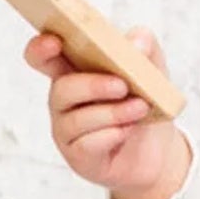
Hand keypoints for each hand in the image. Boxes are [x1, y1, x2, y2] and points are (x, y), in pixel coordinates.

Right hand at [24, 27, 189, 198]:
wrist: (158, 149)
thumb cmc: (145, 102)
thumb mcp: (152, 69)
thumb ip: (144, 47)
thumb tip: (137, 42)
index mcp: (73, 70)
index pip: (43, 57)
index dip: (40, 48)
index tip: (54, 42)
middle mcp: (64, 100)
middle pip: (61, 88)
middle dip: (92, 85)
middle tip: (123, 86)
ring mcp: (67, 129)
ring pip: (76, 119)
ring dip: (112, 113)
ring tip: (140, 108)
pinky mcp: (78, 156)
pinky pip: (87, 144)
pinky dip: (112, 135)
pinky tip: (128, 130)